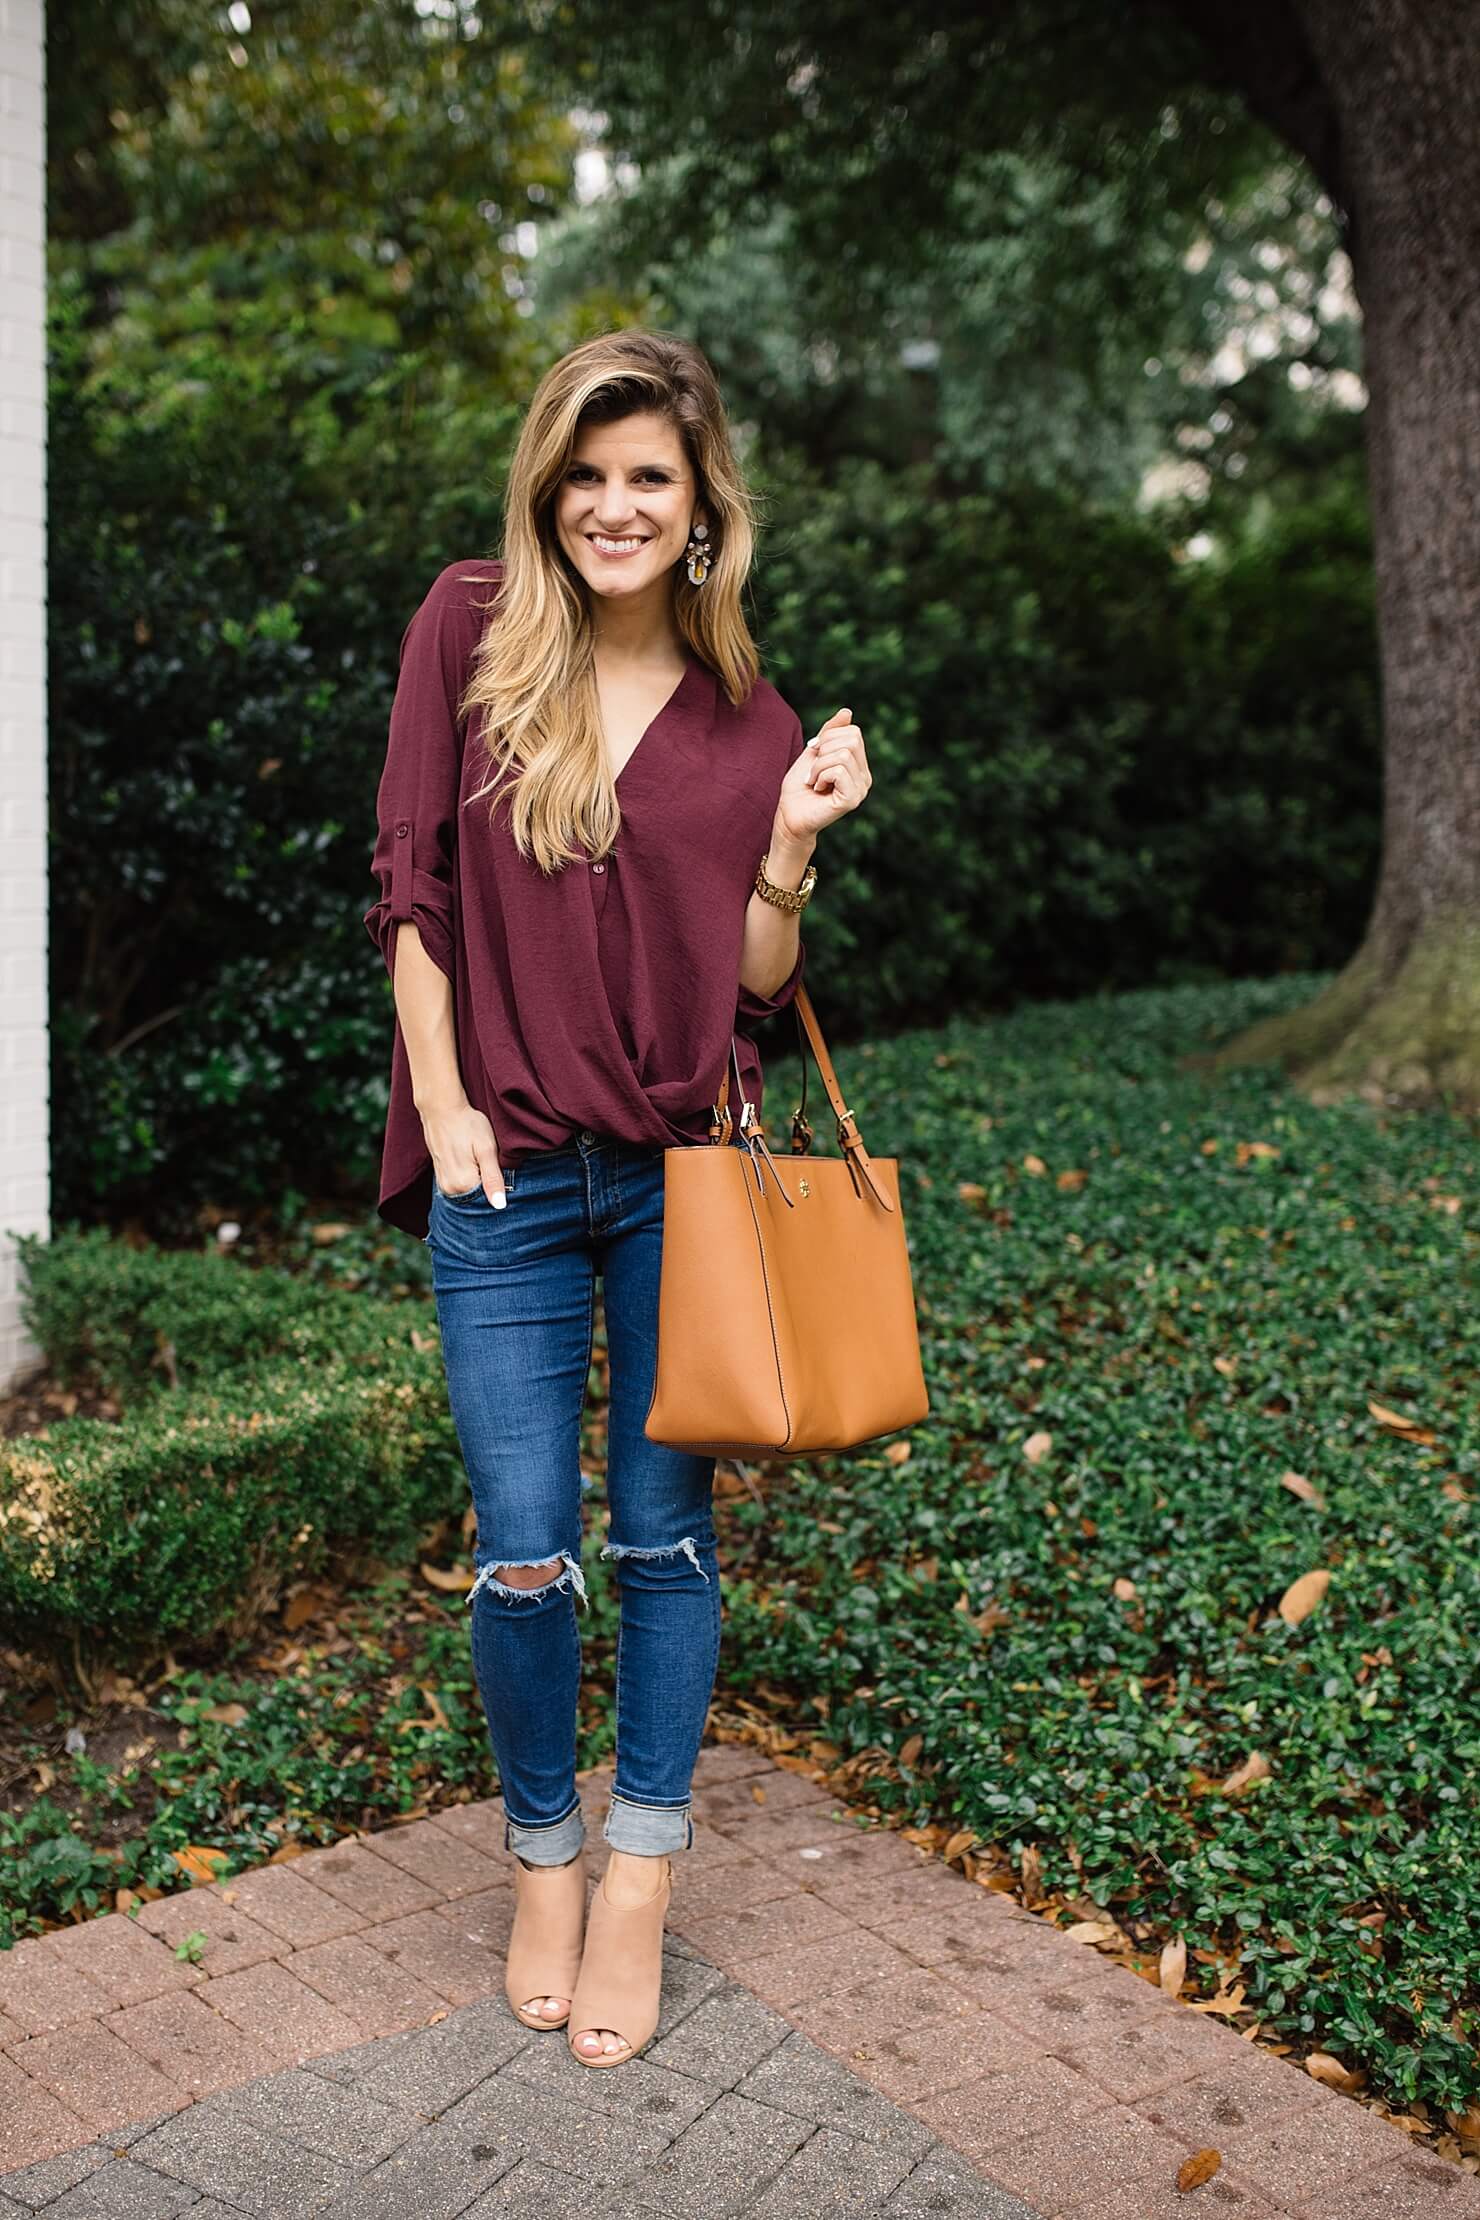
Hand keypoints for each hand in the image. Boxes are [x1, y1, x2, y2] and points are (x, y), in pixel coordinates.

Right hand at [421, 1102, 508, 1206]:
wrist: (442, 1110)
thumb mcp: (487, 1149)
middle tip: (493, 1165)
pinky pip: (459, 1186)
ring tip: (481, 1162)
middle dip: (489, 1188)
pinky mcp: (440, 1176)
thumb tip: (500, 1206)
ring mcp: (443, 1183)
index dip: (500, 1190)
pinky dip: (469, 1179)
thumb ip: (493, 1179)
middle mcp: (450, 1189)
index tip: (504, 1174)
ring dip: (479, 1183)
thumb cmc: (468, 1125)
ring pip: (469, 1193)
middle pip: (478, 1199)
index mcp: (464, 1184)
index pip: (489, 1202)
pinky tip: (473, 1163)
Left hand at [773, 708, 872, 846]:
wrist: (789, 815)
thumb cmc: (799, 787)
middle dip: (824, 750)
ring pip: (844, 754)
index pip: (853, 732)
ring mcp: (861, 789)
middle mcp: (865, 777)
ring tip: (813, 780)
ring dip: (819, 765)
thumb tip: (848, 712)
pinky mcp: (852, 799)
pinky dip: (821, 775)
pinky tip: (817, 788)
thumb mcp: (814, 752)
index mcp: (859, 766)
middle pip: (852, 739)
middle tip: (813, 770)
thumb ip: (831, 733)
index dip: (828, 737)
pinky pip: (839, 770)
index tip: (814, 753)